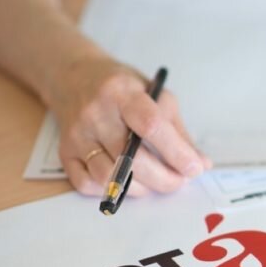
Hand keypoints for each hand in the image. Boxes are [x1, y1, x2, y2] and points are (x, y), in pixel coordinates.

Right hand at [50, 54, 211, 196]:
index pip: (151, 125)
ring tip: (154, 182)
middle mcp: (96, 113)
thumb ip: (178, 131)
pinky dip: (110, 190)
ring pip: (109, 175)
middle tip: (179, 181)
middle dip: (163, 178)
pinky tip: (126, 181)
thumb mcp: (156, 96)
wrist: (73, 76)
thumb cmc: (122, 88)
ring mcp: (77, 134)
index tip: (193, 168)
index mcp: (123, 93)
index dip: (176, 152)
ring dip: (139, 188)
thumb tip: (201, 164)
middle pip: (131, 157)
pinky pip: (86, 183)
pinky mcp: (65, 152)